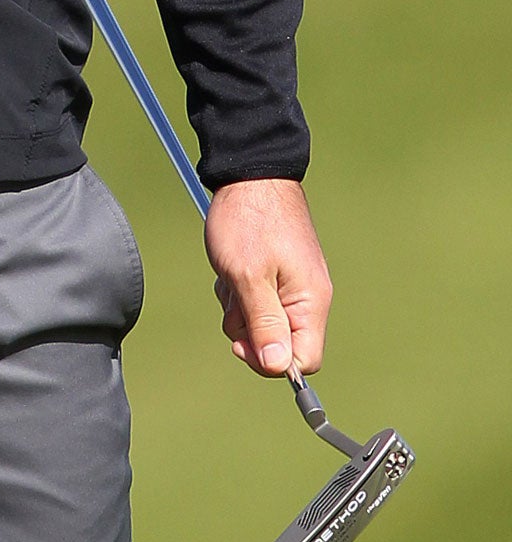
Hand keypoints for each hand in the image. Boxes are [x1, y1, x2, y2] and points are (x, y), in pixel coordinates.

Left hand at [205, 177, 331, 378]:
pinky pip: (256, 299)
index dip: (271, 362)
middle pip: (279, 344)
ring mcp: (293, 284)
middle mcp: (308, 297)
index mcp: (311, 302)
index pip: (304, 360)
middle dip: (248, 329)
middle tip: (233, 298)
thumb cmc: (248, 220)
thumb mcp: (248, 277)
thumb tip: (279, 368)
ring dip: (239, 307)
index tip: (242, 342)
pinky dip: (238, 289)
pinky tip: (231, 267)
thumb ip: (264, 323)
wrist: (249, 173)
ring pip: (262, 322)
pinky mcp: (278, 273)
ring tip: (231, 274)